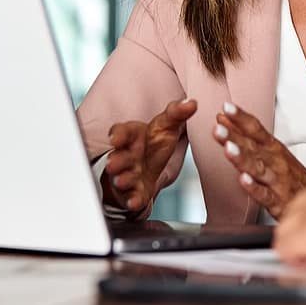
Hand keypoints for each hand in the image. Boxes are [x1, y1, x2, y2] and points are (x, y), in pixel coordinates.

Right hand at [103, 98, 197, 215]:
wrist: (145, 167)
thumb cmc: (153, 142)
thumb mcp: (166, 125)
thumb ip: (177, 113)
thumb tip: (192, 102)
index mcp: (132, 136)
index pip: (122, 132)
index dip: (118, 135)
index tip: (116, 139)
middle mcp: (126, 156)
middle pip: (119, 157)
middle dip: (116, 161)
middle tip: (113, 163)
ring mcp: (128, 175)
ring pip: (123, 178)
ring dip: (123, 179)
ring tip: (122, 181)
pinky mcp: (134, 193)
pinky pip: (132, 197)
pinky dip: (133, 199)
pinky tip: (135, 202)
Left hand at [214, 104, 305, 219]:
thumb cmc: (290, 173)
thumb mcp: (270, 149)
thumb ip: (244, 134)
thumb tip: (222, 118)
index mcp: (272, 147)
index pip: (255, 129)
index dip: (241, 118)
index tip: (226, 107)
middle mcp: (274, 161)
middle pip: (253, 147)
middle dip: (234, 137)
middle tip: (218, 129)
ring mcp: (276, 180)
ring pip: (257, 168)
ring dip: (242, 158)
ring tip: (228, 149)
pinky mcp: (277, 201)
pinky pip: (264, 195)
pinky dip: (254, 188)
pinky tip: (244, 181)